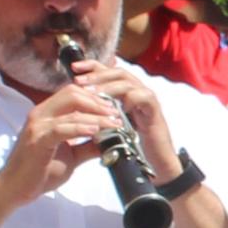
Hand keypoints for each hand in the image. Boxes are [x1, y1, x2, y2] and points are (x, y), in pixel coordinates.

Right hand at [0, 67, 126, 206]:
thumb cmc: (39, 172)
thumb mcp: (71, 156)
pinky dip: (81, 127)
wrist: (15, 189)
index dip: (96, 98)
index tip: (115, 108)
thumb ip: (88, 146)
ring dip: (96, 115)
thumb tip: (111, 141)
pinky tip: (96, 131)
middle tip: (117, 114)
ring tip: (114, 123)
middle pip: (73, 93)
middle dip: (98, 102)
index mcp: (47, 114)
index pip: (73, 93)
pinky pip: (62, 128)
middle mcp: (40, 114)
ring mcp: (37, 126)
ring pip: (71, 109)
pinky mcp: (37, 140)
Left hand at [71, 57, 180, 176]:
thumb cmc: (130, 144)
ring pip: (128, 82)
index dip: (91, 66)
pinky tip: (119, 108)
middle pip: (117, 72)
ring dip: (108, 86)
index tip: (73, 68)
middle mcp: (136, 90)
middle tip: (79, 81)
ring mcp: (147, 98)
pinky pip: (143, 97)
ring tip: (92, 93)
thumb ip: (97, 114)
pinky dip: (130, 99)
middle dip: (96, 75)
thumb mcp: (109, 125)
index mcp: (124, 92)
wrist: (154, 161)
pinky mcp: (154, 110)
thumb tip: (74, 107)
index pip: (108, 71)